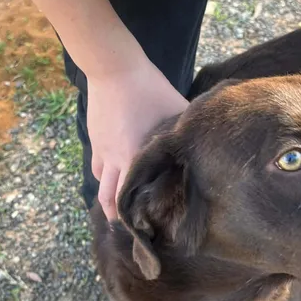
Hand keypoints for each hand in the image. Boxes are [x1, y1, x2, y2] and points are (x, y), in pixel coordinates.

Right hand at [87, 55, 188, 219]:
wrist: (113, 69)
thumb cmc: (149, 88)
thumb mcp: (176, 108)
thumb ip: (186, 130)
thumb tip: (205, 142)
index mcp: (136, 157)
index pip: (135, 197)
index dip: (139, 218)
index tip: (150, 231)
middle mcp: (116, 160)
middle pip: (110, 201)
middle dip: (118, 219)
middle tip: (130, 231)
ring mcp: (103, 150)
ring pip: (101, 186)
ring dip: (109, 201)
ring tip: (119, 212)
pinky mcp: (95, 139)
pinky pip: (97, 167)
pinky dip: (104, 177)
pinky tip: (113, 178)